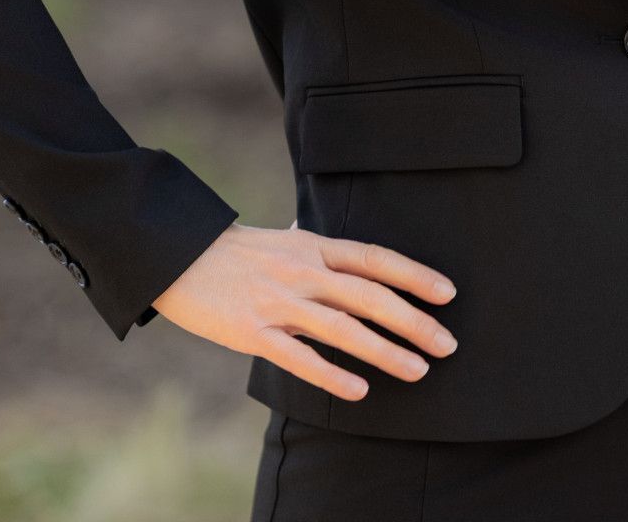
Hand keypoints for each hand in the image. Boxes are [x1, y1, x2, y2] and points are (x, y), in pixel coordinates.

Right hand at [151, 221, 458, 398]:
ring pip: (344, 329)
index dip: (414, 275)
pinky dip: (332, 375)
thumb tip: (343, 246)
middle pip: (370, 296)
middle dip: (413, 321)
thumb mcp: (283, 238)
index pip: (376, 259)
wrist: (179, 256)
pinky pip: (300, 357)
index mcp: (314, 246)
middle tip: (447, 345)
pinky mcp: (254, 332)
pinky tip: (360, 390)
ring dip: (385, 351)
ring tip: (418, 370)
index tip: (448, 294)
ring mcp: (280, 302)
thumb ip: (316, 245)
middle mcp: (304, 271)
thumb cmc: (237, 251)